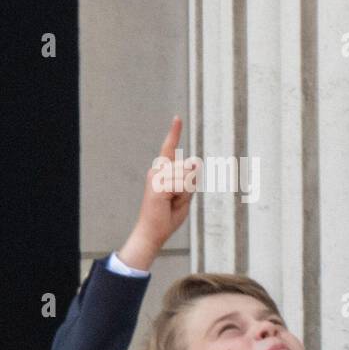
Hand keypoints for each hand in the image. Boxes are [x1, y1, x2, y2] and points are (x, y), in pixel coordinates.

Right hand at [119, 116, 198, 269]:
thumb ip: (190, 180)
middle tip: (176, 200)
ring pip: (187, 177)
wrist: (153, 231)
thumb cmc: (168, 215)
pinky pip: (182, 184)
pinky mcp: (157, 186)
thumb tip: (193, 161)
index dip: (174, 133)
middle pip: (189, 168)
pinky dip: (181, 196)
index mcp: (163, 171)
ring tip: (172, 202)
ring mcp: (156, 177)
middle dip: (191, 187)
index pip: (170, 149)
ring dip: (186, 193)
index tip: (177, 118)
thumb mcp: (185, 196)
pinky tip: (169, 202)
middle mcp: (157, 170)